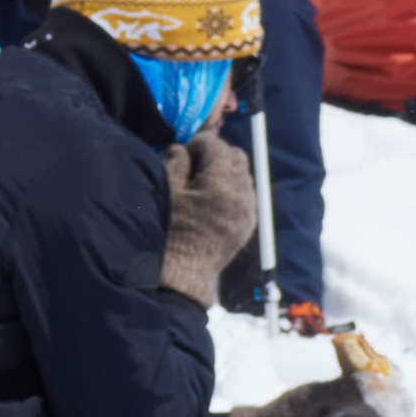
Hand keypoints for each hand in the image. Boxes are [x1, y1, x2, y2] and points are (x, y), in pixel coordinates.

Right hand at [159, 131, 254, 306]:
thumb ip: (176, 163)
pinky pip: (245, 195)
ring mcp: (248, 210)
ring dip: (225, 171)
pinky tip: (212, 199)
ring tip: (201, 181)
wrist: (185, 274)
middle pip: (237, 157)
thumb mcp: (167, 193)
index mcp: (222, 183)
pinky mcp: (247, 224)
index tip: (184, 149)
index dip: (199, 143)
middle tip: (193, 162)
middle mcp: (242, 194)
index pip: (217, 146)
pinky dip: (231, 188)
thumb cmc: (171, 231)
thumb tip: (183, 149)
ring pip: (243, 175)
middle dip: (216, 153)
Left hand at [230, 376, 399, 416]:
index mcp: (347, 399)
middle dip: (394, 407)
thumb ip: (341, 390)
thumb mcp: (311, 397)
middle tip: (402, 401)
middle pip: (385, 413)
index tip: (396, 376)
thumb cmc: (284, 415)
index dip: (387, 384)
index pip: (375, 391)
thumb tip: (374, 382)